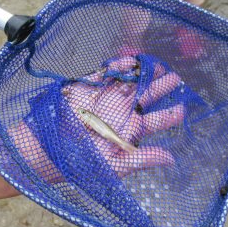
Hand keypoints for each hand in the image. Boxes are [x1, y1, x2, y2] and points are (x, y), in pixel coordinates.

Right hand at [14, 56, 184, 182]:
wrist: (42, 150)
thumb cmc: (78, 162)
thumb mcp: (114, 166)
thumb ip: (142, 160)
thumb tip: (171, 159)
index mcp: (128, 132)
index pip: (155, 121)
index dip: (170, 114)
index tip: (184, 107)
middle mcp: (119, 114)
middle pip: (147, 97)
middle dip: (162, 87)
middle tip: (177, 78)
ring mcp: (104, 99)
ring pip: (131, 83)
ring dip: (145, 73)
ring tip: (160, 64)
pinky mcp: (88, 88)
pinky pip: (107, 74)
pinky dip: (119, 66)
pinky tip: (132, 60)